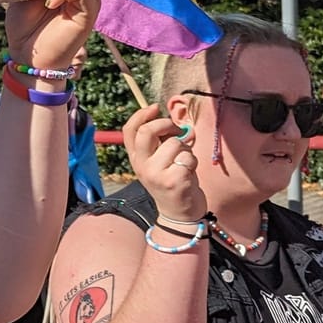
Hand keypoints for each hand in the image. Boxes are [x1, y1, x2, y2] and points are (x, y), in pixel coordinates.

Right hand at [121, 103, 205, 220]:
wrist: (179, 214)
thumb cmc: (172, 182)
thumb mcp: (158, 163)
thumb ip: (160, 143)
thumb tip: (175, 123)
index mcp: (136, 159)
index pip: (129, 131)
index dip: (141, 114)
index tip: (154, 108)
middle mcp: (142, 166)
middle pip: (147, 132)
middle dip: (167, 124)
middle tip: (178, 130)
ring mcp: (156, 174)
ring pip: (175, 144)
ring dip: (186, 149)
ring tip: (184, 163)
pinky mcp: (174, 180)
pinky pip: (188, 157)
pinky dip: (193, 162)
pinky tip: (190, 174)